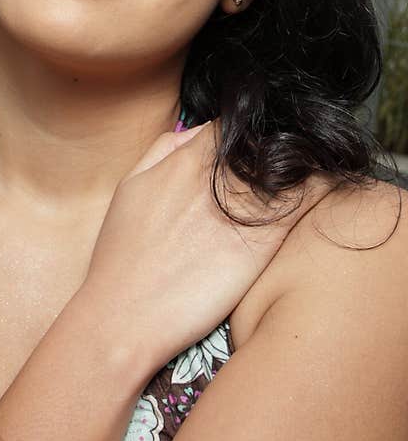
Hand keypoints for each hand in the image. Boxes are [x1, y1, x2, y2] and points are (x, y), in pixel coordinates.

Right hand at [85, 120, 335, 366]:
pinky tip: (318, 200)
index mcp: (185, 160)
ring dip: (301, 171)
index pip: (233, 127)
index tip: (251, 154)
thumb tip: (195, 133)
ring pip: (291, 169)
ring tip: (304, 184)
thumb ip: (162, 151)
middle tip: (284, 169)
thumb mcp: (129, 188)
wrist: (126, 313)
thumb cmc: (122, 255)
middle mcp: (217, 178)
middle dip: (278, 153)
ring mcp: (242, 209)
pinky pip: (303, 205)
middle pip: (266, 145)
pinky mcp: (262, 245)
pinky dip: (315, 194)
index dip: (247, 138)